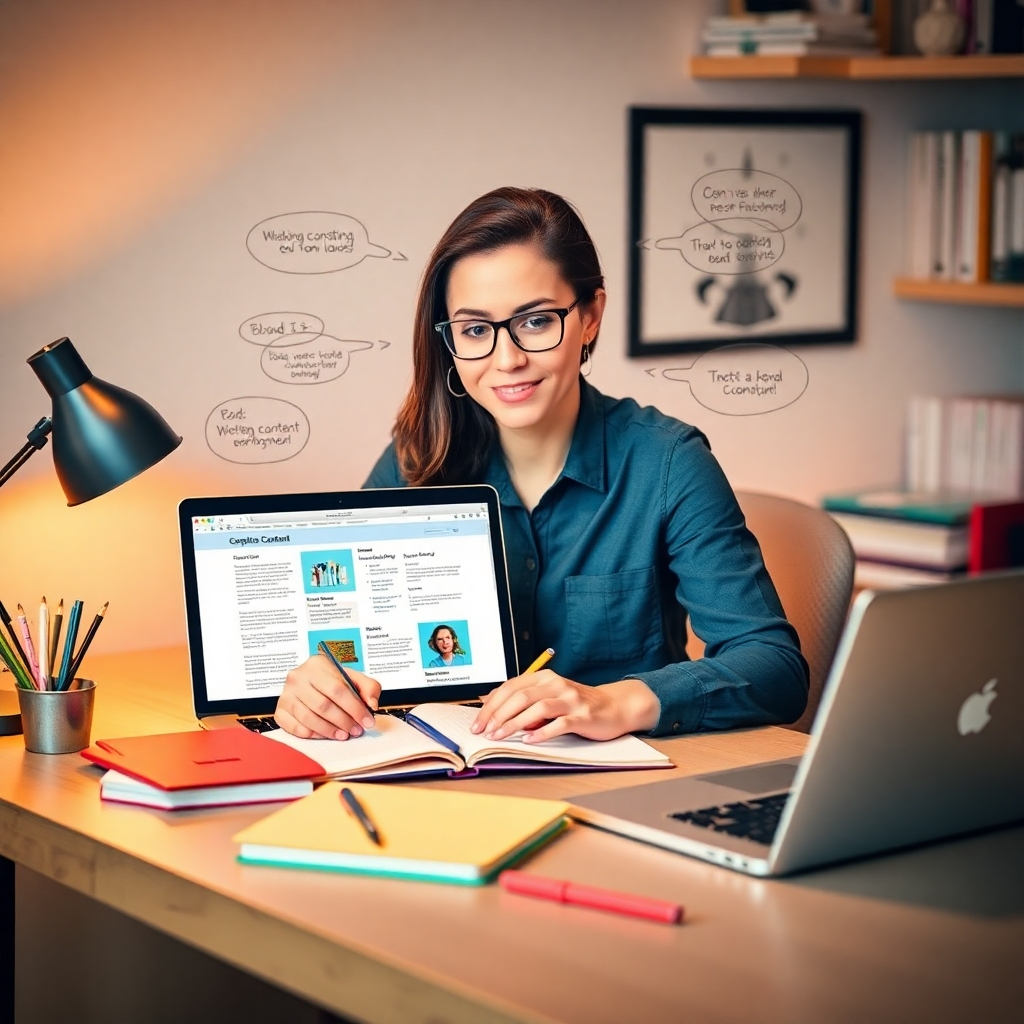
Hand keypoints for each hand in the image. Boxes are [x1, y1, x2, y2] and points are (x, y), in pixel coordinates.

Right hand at [274, 654, 381, 739]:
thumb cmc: (332, 681)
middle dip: (343, 721)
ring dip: (329, 730)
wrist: (309, 682)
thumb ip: (368, 687)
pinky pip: (295, 727)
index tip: (367, 720)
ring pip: (309, 718)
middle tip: (356, 730)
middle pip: (323, 705)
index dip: (355, 708)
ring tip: (343, 734)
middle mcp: (298, 678)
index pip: (338, 689)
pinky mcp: (280, 711)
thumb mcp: (353, 677)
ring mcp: (286, 694)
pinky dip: (312, 734)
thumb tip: (371, 704)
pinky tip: (325, 734)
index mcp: (317, 665)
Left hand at [471, 670, 659, 743]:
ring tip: (500, 736)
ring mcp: (571, 699)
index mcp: (545, 678)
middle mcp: (556, 684)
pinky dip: (542, 732)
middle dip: (498, 714)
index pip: (510, 687)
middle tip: (484, 731)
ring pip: (537, 708)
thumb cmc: (577, 704)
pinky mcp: (583, 716)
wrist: (615, 706)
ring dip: (515, 723)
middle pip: (520, 696)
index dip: (491, 705)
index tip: (478, 722)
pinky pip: (560, 723)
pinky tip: (529, 740)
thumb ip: (524, 699)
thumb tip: (491, 704)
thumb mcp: (549, 696)